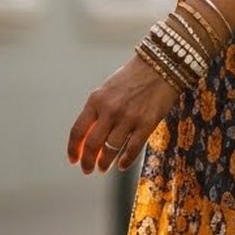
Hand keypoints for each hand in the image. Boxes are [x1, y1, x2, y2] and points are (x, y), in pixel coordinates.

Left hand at [68, 54, 180, 173]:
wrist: (161, 65)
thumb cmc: (132, 78)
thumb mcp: (107, 90)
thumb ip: (97, 112)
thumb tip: (87, 138)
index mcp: (96, 100)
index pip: (78, 130)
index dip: (73, 149)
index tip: (73, 160)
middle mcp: (110, 110)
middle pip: (92, 144)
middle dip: (87, 161)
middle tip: (87, 169)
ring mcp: (129, 117)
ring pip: (111, 149)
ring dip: (105, 163)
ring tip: (103, 168)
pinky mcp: (147, 123)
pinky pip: (132, 149)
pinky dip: (125, 161)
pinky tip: (121, 165)